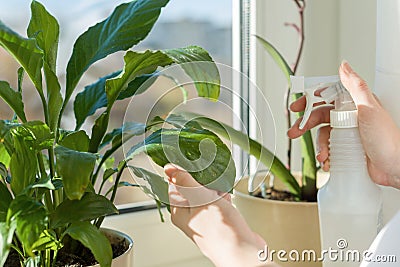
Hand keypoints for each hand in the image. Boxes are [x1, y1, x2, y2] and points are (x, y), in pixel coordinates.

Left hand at [165, 164, 277, 266]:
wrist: (242, 250)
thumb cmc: (219, 230)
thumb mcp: (199, 197)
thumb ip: (184, 181)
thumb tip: (168, 169)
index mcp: (179, 212)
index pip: (174, 186)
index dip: (183, 173)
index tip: (192, 164)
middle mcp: (190, 217)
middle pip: (191, 190)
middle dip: (202, 182)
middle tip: (210, 177)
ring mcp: (205, 220)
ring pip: (206, 196)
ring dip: (214, 190)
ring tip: (221, 189)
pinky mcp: (219, 222)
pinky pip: (218, 204)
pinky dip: (223, 199)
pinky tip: (228, 199)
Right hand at [287, 61, 399, 188]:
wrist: (395, 169)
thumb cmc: (389, 140)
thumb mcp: (370, 108)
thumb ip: (355, 86)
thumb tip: (343, 66)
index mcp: (355, 104)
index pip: (327, 96)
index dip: (310, 99)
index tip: (297, 105)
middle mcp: (350, 117)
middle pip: (320, 116)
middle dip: (305, 124)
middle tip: (295, 131)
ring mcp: (348, 134)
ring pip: (323, 135)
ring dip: (318, 145)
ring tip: (321, 155)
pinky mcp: (347, 149)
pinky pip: (329, 149)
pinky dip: (325, 156)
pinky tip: (327, 161)